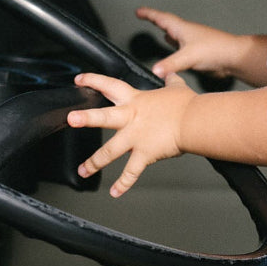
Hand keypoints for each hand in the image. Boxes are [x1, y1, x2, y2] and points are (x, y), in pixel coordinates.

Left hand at [67, 71, 195, 196]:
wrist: (195, 121)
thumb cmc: (187, 105)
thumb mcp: (177, 88)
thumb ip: (171, 80)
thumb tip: (170, 73)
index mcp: (136, 101)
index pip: (111, 86)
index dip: (94, 81)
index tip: (80, 80)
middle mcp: (132, 119)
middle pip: (104, 118)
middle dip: (86, 118)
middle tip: (71, 119)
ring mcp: (136, 138)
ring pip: (110, 151)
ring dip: (94, 162)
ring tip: (83, 170)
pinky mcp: (144, 154)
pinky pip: (131, 172)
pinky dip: (123, 184)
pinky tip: (115, 192)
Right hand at [137, 6, 254, 80]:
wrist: (234, 58)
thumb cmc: (216, 50)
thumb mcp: (188, 56)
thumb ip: (170, 64)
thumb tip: (155, 70)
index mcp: (182, 29)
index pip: (161, 18)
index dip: (149, 14)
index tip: (138, 11)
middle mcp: (187, 33)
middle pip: (168, 24)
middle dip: (156, 20)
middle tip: (145, 16)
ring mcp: (193, 42)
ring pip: (176, 35)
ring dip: (167, 32)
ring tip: (160, 31)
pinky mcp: (199, 53)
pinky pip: (183, 47)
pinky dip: (176, 46)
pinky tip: (176, 50)